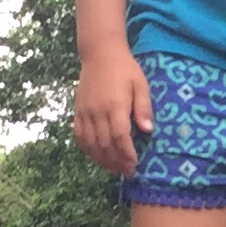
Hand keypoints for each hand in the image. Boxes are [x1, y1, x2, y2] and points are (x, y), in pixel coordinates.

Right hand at [74, 51, 153, 176]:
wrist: (100, 54)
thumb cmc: (125, 69)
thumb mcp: (140, 85)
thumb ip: (143, 108)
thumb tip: (148, 130)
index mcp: (115, 106)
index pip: (120, 137)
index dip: (127, 155)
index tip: (134, 166)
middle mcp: (97, 112)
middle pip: (105, 144)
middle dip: (116, 162)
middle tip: (126, 172)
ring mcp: (85, 112)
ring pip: (90, 143)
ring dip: (101, 159)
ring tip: (113, 168)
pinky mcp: (77, 111)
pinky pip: (79, 135)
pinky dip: (87, 149)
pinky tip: (96, 156)